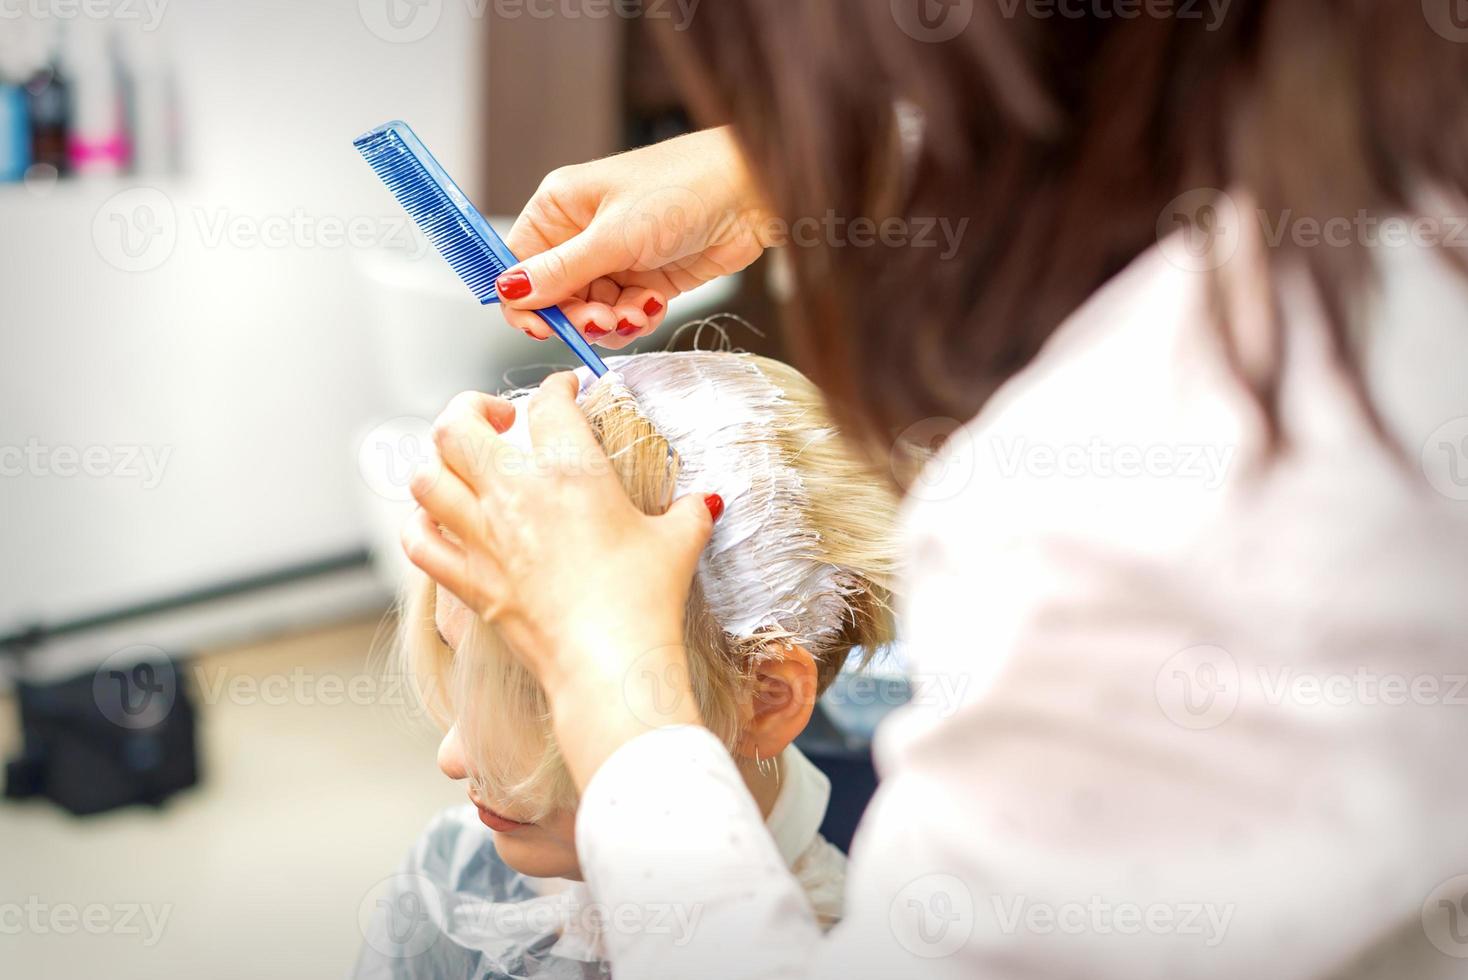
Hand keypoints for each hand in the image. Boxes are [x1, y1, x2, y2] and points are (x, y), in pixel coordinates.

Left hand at [401, 373, 720, 784]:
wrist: (608, 662)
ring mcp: (483, 536)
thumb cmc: (643, 600)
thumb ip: (689, 512)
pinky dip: (420, 526)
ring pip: (425, 476)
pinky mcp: (468, 580)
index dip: (558, 386)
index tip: (565, 390)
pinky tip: (438, 523)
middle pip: (457, 424)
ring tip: (462, 467)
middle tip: (497, 420)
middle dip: (470, 409)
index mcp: (570, 470)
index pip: (549, 402)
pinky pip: (418, 541)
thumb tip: (705, 503)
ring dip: (439, 463)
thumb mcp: (679, 543)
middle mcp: (514, 493)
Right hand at [495, 126, 775, 348]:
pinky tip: (651, 307)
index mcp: (560, 208)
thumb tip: (507, 290)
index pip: (518, 264)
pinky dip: (635, 320)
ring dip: (610, 322)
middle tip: (602, 321)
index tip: (544, 327)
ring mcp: (616, 257)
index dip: (525, 302)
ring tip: (636, 311)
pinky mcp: (647, 278)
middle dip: (577, 316)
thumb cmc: (682, 189)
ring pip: (591, 311)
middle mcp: (582, 233)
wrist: (751, 193)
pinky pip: (624, 314)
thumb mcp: (614, 235)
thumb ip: (561, 271)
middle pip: (555, 297)